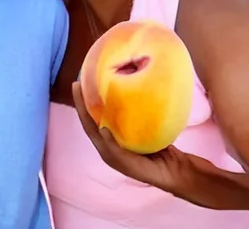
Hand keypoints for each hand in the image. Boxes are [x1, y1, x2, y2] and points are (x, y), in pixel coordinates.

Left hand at [71, 81, 189, 195]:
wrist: (172, 170)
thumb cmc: (148, 170)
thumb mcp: (129, 163)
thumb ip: (114, 149)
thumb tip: (101, 129)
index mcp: (106, 149)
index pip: (88, 124)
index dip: (80, 106)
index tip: (76, 85)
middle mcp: (111, 139)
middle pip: (95, 115)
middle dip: (88, 98)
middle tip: (84, 77)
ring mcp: (124, 133)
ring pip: (109, 112)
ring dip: (103, 97)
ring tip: (101, 79)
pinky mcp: (136, 128)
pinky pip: (125, 111)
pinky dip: (121, 99)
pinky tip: (125, 88)